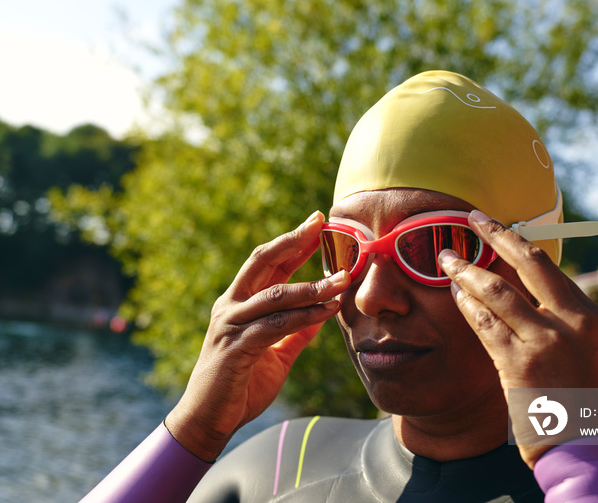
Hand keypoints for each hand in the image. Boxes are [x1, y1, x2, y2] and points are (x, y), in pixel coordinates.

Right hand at [165, 211, 349, 461]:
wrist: (208, 421)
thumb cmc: (239, 385)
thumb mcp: (275, 352)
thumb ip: (296, 331)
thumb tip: (323, 312)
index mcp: (239, 303)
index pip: (268, 263)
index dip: (292, 242)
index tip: (316, 223)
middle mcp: (231, 306)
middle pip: (263, 262)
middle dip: (294, 241)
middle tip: (320, 224)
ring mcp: (231, 324)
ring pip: (275, 294)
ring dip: (312, 286)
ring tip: (343, 278)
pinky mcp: (236, 347)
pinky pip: (276, 325)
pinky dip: (305, 316)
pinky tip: (328, 310)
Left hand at [438, 210, 597, 466]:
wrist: (587, 450)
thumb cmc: (586, 403)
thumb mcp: (587, 355)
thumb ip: (562, 323)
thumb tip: (526, 294)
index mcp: (591, 317)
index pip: (548, 269)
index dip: (518, 245)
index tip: (500, 230)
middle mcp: (571, 322)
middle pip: (527, 263)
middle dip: (496, 235)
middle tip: (473, 218)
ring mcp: (545, 341)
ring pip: (497, 291)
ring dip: (468, 271)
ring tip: (447, 259)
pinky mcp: (518, 364)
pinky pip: (484, 323)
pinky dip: (467, 305)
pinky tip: (454, 294)